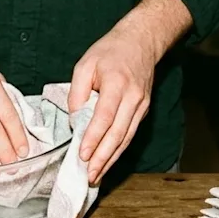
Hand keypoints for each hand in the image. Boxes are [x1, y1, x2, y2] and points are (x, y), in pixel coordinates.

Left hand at [68, 28, 155, 184]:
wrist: (140, 42)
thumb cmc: (110, 52)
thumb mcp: (84, 65)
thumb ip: (77, 93)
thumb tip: (76, 120)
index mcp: (117, 83)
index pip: (105, 116)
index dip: (93, 138)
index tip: (82, 155)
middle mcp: (133, 97)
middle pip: (118, 133)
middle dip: (103, 157)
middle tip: (89, 175)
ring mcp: (141, 106)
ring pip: (126, 138)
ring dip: (111, 159)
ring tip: (96, 175)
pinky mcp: (143, 111)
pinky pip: (129, 134)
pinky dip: (118, 150)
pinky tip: (106, 161)